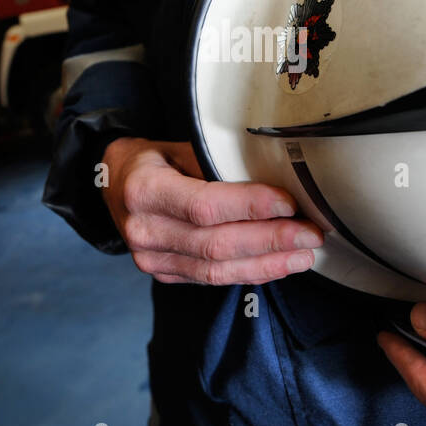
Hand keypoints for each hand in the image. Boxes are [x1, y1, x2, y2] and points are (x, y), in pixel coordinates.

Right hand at [101, 137, 321, 284]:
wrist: (115, 185)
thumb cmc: (153, 159)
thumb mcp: (177, 145)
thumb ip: (216, 160)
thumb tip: (275, 168)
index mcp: (145, 190)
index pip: (205, 205)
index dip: (250, 207)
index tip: (289, 203)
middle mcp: (144, 230)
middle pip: (216, 243)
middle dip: (270, 240)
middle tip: (310, 233)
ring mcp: (151, 258)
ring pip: (217, 269)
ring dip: (267, 264)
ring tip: (303, 255)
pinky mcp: (164, 273)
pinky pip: (212, 279)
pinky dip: (249, 273)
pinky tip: (278, 265)